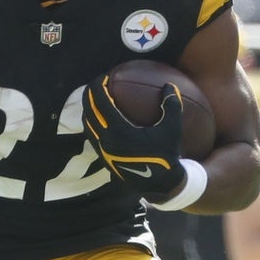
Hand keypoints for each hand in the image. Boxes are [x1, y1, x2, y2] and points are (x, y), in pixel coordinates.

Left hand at [82, 76, 185, 198]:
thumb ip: (172, 105)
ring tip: (94, 98)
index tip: (104, 76)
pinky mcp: (103, 157)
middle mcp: (106, 140)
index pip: (101, 102)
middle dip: (89, 94)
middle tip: (95, 83)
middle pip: (89, 111)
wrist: (158, 183)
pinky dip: (91, 123)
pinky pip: (91, 135)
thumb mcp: (172, 128)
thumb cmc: (166, 154)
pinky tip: (98, 118)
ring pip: (87, 124)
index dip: (99, 86)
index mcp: (119, 131)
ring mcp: (102, 150)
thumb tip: (169, 85)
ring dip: (88, 108)